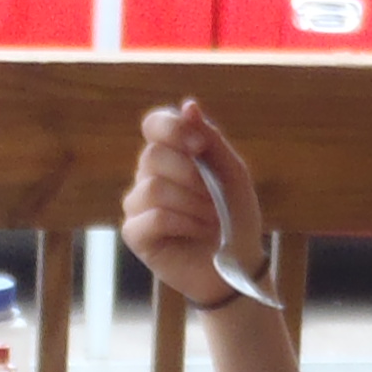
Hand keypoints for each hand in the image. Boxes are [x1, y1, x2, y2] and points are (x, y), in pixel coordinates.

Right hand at [119, 100, 260, 311]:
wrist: (236, 265)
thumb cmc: (234, 217)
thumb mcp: (232, 174)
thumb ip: (211, 140)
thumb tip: (188, 105)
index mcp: (171, 154)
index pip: (154, 124)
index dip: (173, 129)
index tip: (200, 146)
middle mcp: (148, 175)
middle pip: (153, 156)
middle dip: (192, 176)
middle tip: (215, 198)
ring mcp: (138, 205)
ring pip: (154, 188)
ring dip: (193, 204)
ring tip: (211, 220)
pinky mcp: (135, 233)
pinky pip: (154, 218)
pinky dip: (184, 224)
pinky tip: (198, 232)